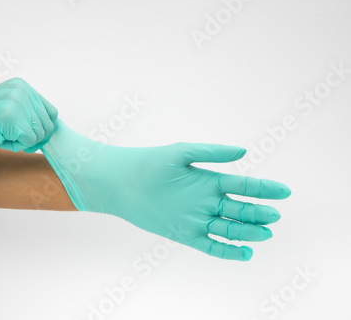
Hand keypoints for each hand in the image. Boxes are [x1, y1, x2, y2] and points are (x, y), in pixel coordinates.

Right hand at [0, 77, 57, 182]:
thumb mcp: (8, 109)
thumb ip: (29, 113)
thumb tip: (52, 127)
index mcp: (21, 86)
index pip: (50, 112)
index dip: (41, 129)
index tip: (26, 135)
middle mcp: (21, 90)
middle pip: (47, 125)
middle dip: (32, 138)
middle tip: (10, 137)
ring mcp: (16, 102)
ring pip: (39, 134)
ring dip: (23, 142)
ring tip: (2, 134)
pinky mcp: (12, 117)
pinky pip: (29, 141)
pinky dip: (16, 146)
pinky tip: (0, 138)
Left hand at [42, 119, 290, 260]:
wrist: (120, 183)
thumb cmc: (149, 163)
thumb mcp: (182, 152)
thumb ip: (211, 152)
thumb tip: (243, 151)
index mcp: (209, 180)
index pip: (243, 186)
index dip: (263, 189)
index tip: (283, 191)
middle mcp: (206, 200)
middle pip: (240, 209)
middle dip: (258, 212)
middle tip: (274, 215)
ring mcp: (196, 218)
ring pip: (229, 228)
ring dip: (247, 232)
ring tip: (264, 234)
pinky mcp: (183, 233)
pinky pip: (210, 245)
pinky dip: (227, 250)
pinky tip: (244, 253)